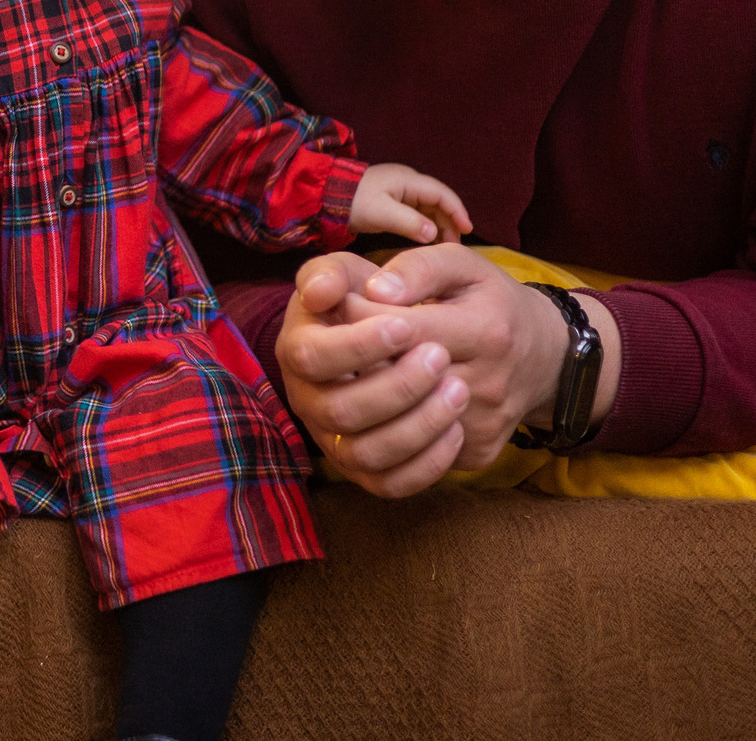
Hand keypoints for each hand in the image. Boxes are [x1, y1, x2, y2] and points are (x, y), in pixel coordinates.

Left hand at [277, 246, 602, 496]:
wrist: (546, 357)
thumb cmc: (492, 302)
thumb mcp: (463, 266)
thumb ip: (416, 268)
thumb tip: (374, 290)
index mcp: (485, 331)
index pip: (400, 330)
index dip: (359, 316)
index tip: (344, 304)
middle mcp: (488, 385)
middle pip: (396, 382)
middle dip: (357, 361)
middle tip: (343, 342)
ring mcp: (483, 426)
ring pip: (399, 426)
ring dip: (367, 399)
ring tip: (361, 372)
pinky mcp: (478, 455)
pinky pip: (417, 451)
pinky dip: (390, 429)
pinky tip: (385, 402)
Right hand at [277, 253, 466, 497]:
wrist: (403, 334)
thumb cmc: (374, 298)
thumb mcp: (352, 271)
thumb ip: (333, 272)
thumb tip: (321, 293)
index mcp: (296, 348)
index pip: (311, 356)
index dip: (358, 345)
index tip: (406, 326)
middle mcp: (306, 400)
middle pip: (341, 411)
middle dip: (397, 387)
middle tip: (441, 357)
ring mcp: (334, 440)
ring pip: (367, 454)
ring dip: (417, 426)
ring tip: (459, 391)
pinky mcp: (367, 470)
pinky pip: (391, 484)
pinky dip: (426, 464)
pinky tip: (455, 428)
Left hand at [347, 163, 471, 244]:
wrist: (325, 197)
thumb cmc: (352, 202)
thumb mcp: (380, 213)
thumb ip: (408, 222)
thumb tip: (434, 234)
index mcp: (408, 180)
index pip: (442, 194)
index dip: (457, 211)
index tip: (468, 230)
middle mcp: (408, 183)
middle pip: (438, 201)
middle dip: (450, 221)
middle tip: (456, 245)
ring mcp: (400, 192)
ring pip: (429, 208)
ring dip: (439, 225)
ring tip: (446, 247)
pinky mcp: (392, 202)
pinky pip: (418, 213)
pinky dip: (426, 226)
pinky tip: (428, 242)